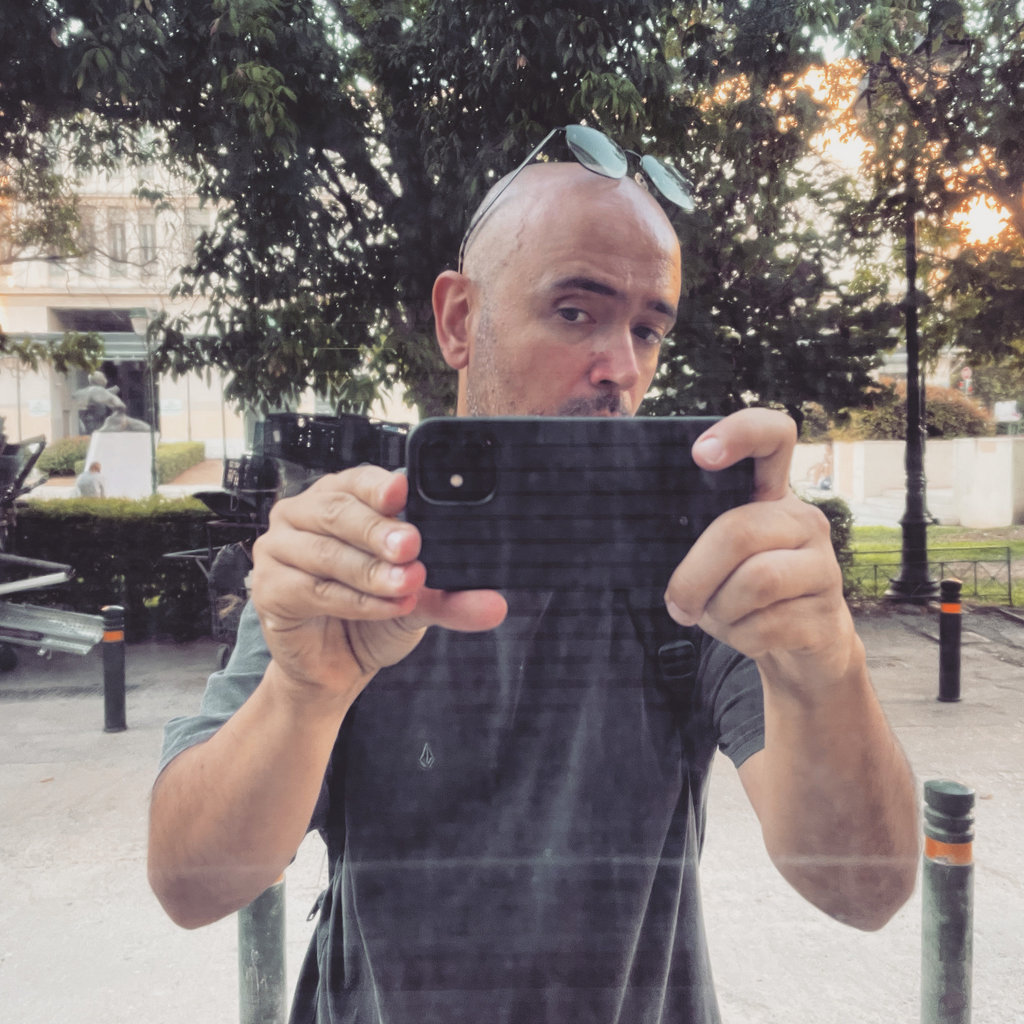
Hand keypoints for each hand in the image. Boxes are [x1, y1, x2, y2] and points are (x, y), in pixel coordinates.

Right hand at [250, 466, 506, 704]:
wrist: (336, 668)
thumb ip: (452, 598)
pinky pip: (313, 589)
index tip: (404, 492)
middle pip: (339, 511)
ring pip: (326, 552)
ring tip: (407, 584)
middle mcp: (304, 514)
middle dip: (379, 530)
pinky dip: (354, 601)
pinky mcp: (268, 588)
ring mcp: (280, 548)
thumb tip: (496, 605)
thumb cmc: (373, 617)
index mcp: (341, 498)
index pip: (358, 480)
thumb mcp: (420, 600)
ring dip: (370, 571)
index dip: (380, 485)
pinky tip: (387, 607)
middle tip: (412, 546)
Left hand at [664, 409, 855, 693]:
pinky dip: (741, 638)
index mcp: (770, 496)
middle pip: (738, 532)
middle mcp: (803, 520)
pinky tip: (747, 634)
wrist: (800, 648)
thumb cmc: (742, 592)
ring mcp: (823, 565)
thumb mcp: (717, 560)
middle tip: (677, 604)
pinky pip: (768, 626)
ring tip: (719, 616)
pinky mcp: (827, 614)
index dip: (740, 433)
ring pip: (756, 581)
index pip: (773, 436)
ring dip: (720, 609)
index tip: (700, 454)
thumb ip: (695, 541)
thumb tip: (651, 546)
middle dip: (694, 576)